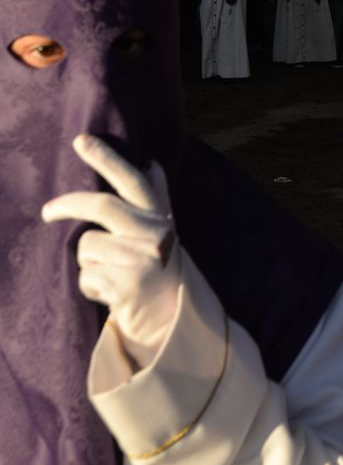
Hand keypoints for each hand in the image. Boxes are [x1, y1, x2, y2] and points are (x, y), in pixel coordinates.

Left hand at [41, 135, 179, 359]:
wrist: (175, 323)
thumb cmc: (160, 273)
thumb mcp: (164, 234)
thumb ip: (156, 201)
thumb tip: (153, 164)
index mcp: (162, 218)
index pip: (134, 181)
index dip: (107, 159)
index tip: (81, 141)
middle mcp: (157, 234)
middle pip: (102, 206)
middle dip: (68, 204)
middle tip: (47, 212)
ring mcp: (144, 258)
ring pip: (87, 247)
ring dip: (88, 265)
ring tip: (110, 278)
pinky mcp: (129, 284)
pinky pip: (87, 276)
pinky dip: (90, 288)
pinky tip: (112, 296)